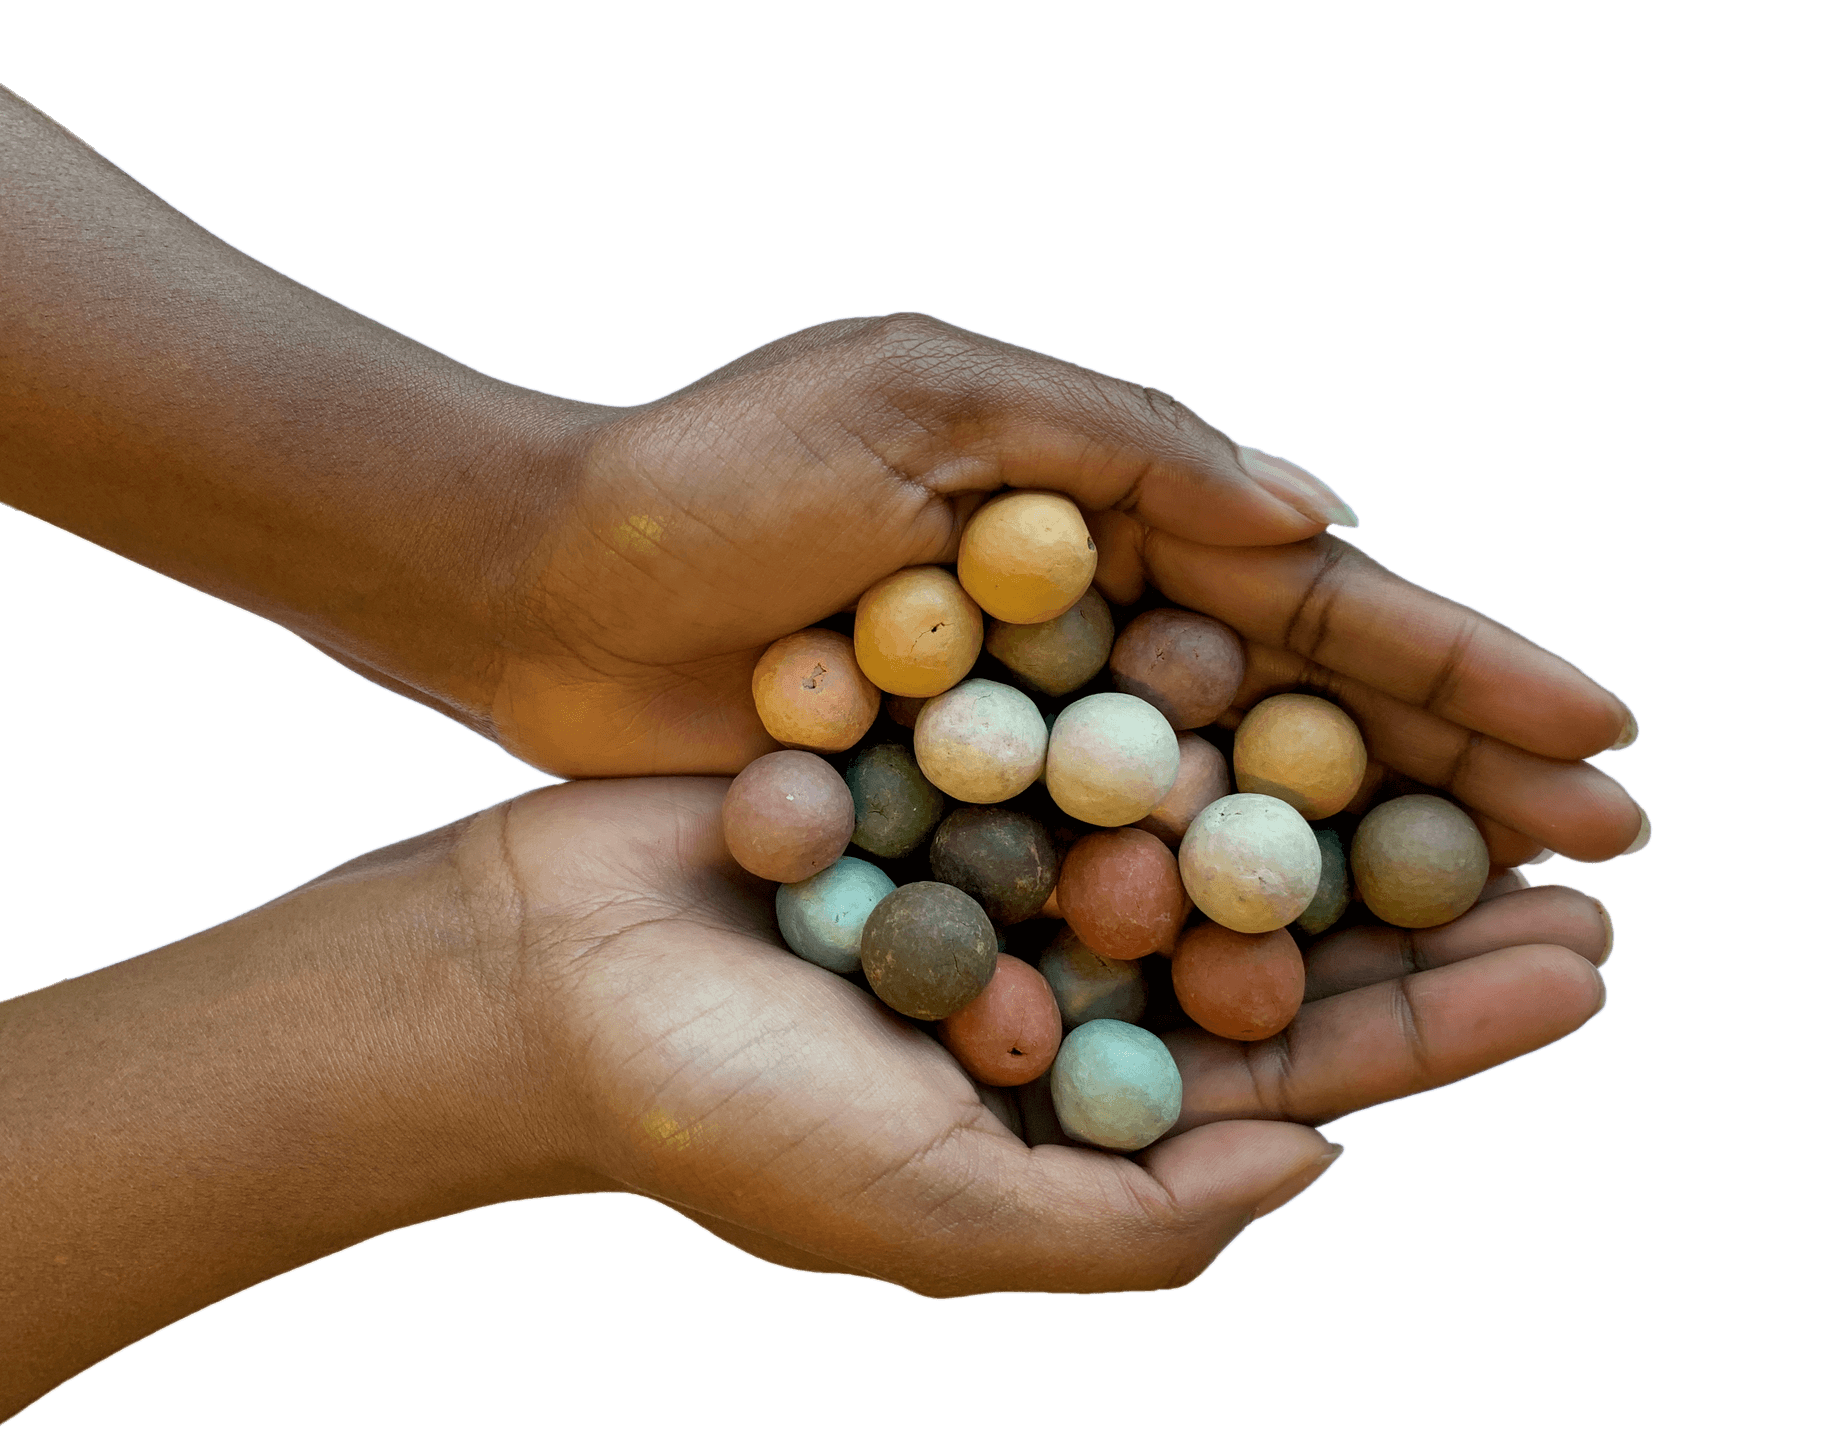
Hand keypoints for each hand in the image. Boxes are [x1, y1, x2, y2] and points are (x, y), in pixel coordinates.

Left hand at [0, 46, 1642, 866]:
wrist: (539, 585)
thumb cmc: (715, 475)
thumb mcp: (924, 395)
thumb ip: (1125, 442)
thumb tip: (1322, 515)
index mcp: (1112, 528)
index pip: (1321, 609)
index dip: (1462, 672)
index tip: (1601, 737)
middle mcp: (1096, 647)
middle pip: (1306, 729)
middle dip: (1455, 788)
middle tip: (1607, 864)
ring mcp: (1032, 752)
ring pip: (1225, 825)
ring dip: (1356, 882)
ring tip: (1497, 948)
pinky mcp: (956, 830)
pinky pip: (1101, 891)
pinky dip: (1190, 934)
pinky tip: (1291, 997)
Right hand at [475, 777, 1611, 1292]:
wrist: (539, 979)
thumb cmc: (726, 1118)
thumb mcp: (940, 1214)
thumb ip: (1135, 1224)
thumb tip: (1324, 1169)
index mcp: (1076, 1121)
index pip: (1298, 1077)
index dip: (1443, 1030)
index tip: (1578, 967)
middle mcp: (1057, 996)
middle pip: (1275, 939)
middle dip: (1418, 897)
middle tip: (1574, 842)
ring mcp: (1003, 878)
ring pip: (1197, 821)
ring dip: (1323, 781)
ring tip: (1458, 731)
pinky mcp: (942, 778)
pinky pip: (1086, 731)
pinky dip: (1179, 697)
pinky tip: (1278, 645)